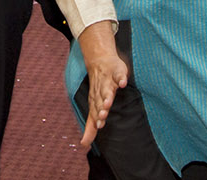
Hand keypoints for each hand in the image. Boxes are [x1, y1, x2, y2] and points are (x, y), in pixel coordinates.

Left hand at [76, 23, 127, 147]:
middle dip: (101, 108)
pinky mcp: (118, 71)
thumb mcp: (93, 108)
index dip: (98, 117)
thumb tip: (83, 144)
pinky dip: (121, 79)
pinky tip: (123, 83)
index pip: (96, 110)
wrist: (99, 61)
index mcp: (96, 101)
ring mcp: (109, 81)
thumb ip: (90, 126)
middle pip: (101, 101)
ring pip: (108, 89)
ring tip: (108, 102)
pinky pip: (119, 75)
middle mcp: (101, 92)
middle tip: (102, 115)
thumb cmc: (98, 89)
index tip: (99, 125)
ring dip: (108, 96)